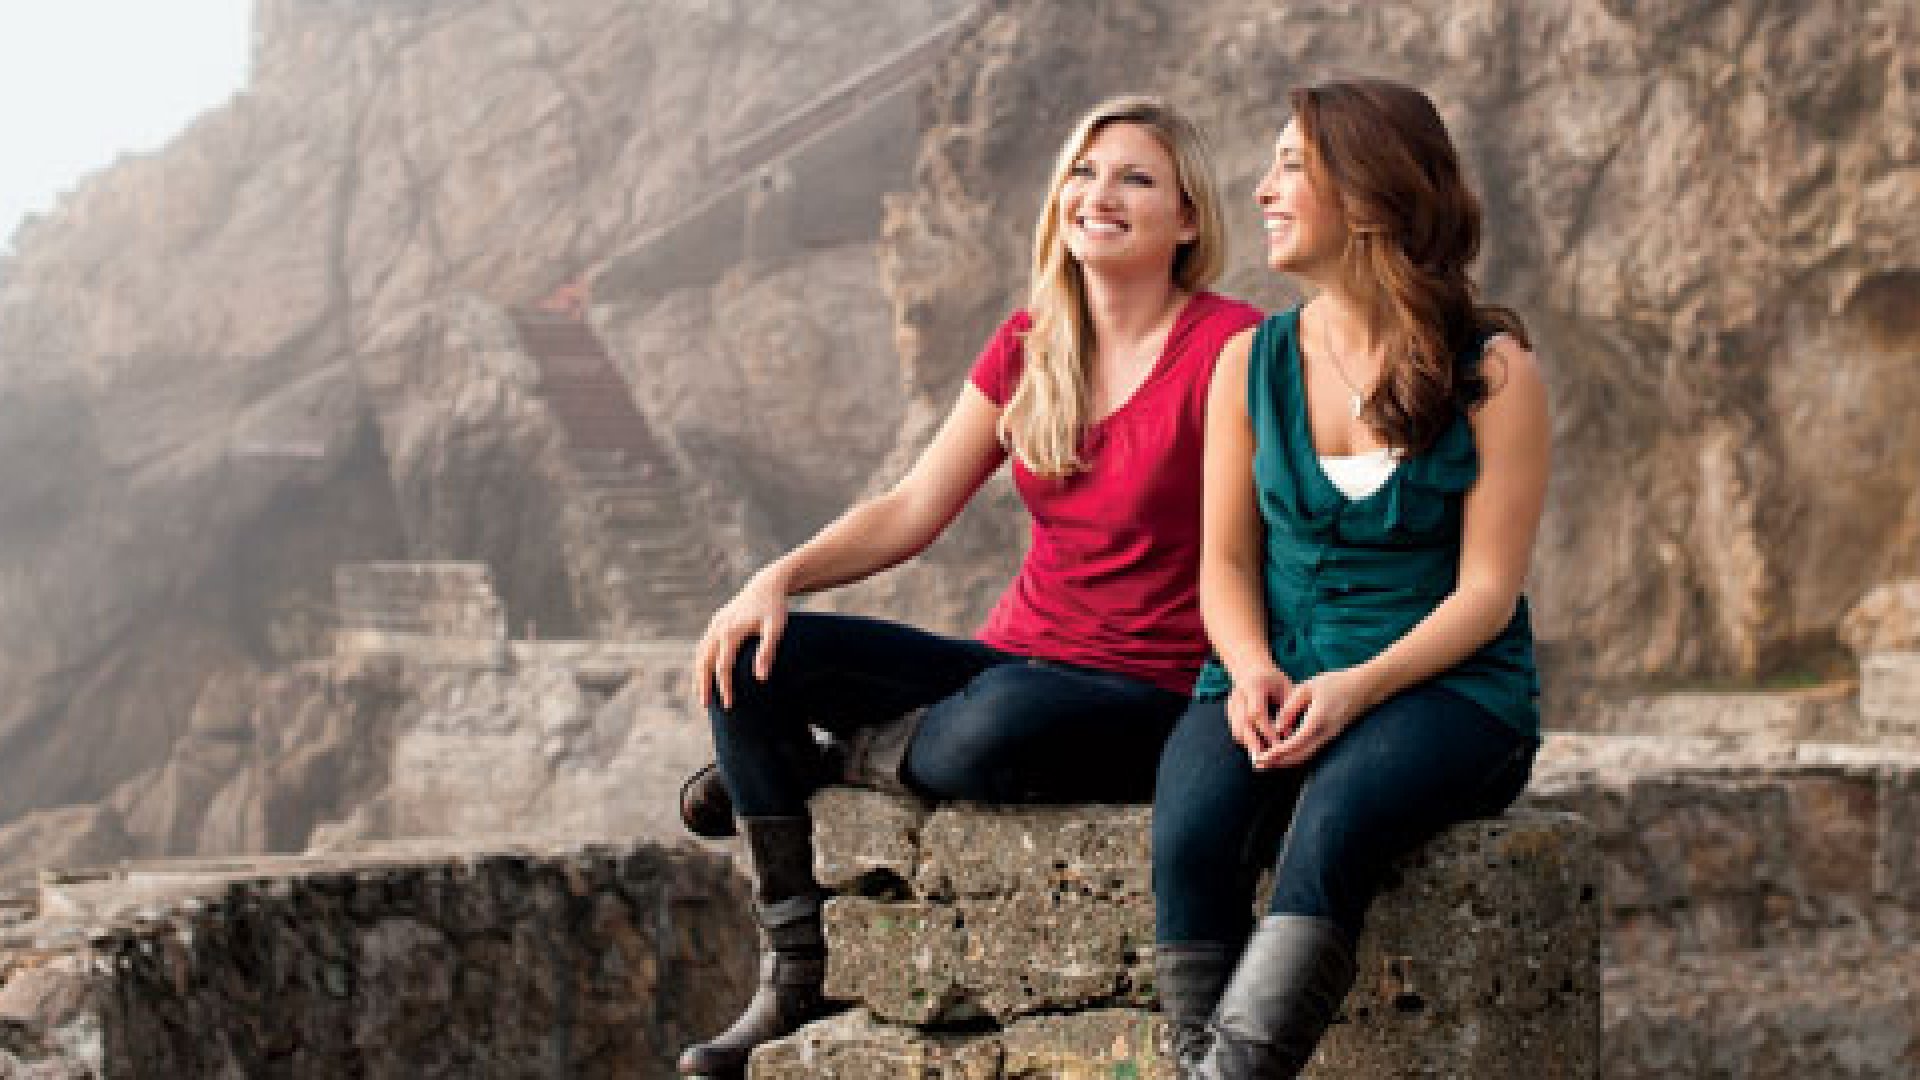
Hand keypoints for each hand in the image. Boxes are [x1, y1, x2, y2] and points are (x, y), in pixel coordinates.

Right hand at [691, 568, 789, 708]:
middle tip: (706, 707)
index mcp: (731, 632)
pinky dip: (701, 661)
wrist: (767, 584)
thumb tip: (760, 678)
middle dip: (704, 685)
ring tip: (702, 695)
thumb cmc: (775, 608)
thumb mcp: (776, 629)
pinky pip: (704, 645)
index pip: (723, 667)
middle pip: (705, 662)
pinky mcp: (716, 622)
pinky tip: (705, 673)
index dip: (725, 688)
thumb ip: (768, 652)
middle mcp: (718, 628)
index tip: (730, 706)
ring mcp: (715, 624)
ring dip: (699, 675)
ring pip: (700, 654)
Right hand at [1226, 667, 1292, 761]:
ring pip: (1237, 729)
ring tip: (1262, 762)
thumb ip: (1288, 709)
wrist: (1252, 670)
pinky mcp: (1229, 713)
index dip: (1267, 730)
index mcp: (1254, 684)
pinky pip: (1237, 731)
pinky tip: (1258, 753)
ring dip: (1250, 746)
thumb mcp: (1286, 688)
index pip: (1256, 712)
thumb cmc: (1275, 681)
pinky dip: (1247, 743)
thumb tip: (1288, 734)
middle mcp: (1238, 695)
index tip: (1280, 743)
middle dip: (1255, 743)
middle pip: (1242, 723)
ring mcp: (1231, 704)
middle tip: (1267, 760)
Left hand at [1254, 666, 1379, 769]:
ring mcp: (1330, 738)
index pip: (1294, 743)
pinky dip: (1295, 755)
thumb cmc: (1335, 683)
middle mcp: (1325, 734)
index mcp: (1318, 721)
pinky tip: (1281, 754)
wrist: (1365, 687)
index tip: (1260, 757)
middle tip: (1257, 764)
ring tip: (1265, 762)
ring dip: (1285, 761)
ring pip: (1305, 756)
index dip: (1276, 753)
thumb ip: (1290, 708)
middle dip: (1277, 763)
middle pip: (1299, 756)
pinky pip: (1311, 751)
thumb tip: (1275, 728)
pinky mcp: (1330, 738)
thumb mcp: (1307, 688)